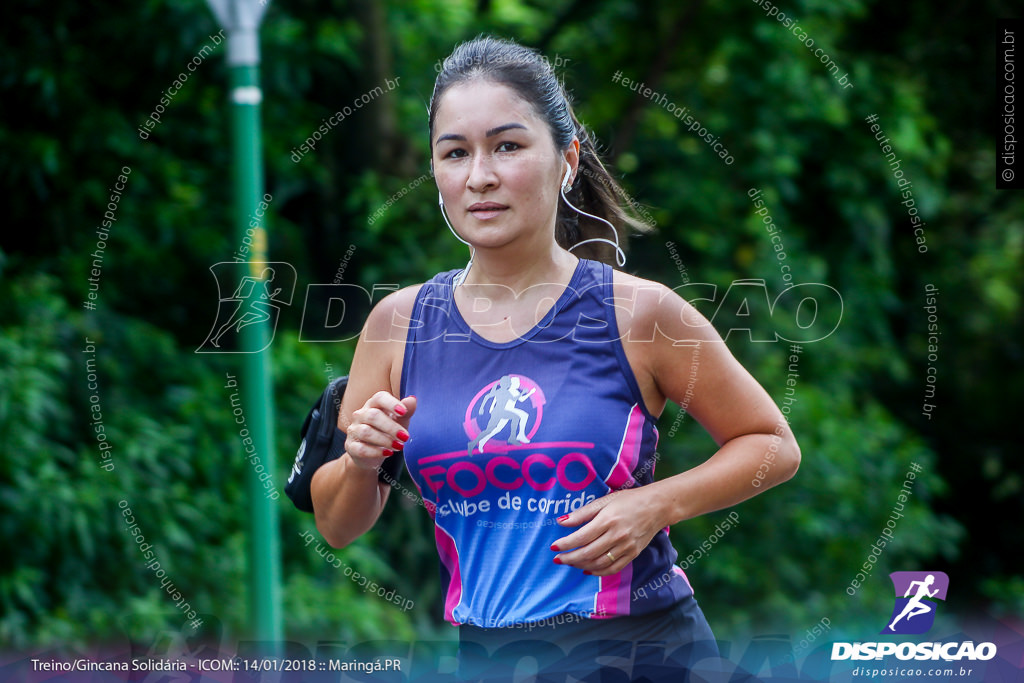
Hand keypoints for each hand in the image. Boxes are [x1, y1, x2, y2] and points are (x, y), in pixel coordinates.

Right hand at [343, 391, 416, 471]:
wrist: (374, 453)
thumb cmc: (388, 432)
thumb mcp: (400, 421)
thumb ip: (407, 411)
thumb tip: (412, 399)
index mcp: (373, 404)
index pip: (379, 398)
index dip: (391, 403)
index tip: (403, 412)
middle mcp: (361, 415)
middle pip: (373, 416)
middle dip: (391, 427)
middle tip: (405, 437)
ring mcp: (354, 430)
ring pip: (366, 432)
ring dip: (385, 440)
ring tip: (399, 446)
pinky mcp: (351, 446)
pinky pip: (361, 448)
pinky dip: (376, 452)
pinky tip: (387, 453)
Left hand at [550, 488, 666, 575]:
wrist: (657, 506)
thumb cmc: (629, 500)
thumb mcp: (605, 500)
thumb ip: (583, 513)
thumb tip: (561, 522)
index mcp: (608, 520)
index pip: (581, 537)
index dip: (565, 544)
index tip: (554, 547)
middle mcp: (617, 535)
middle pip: (588, 553)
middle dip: (569, 558)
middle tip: (558, 558)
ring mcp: (626, 547)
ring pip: (599, 563)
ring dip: (581, 565)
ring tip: (570, 563)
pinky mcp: (633, 554)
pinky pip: (613, 568)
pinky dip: (598, 572)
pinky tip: (587, 569)